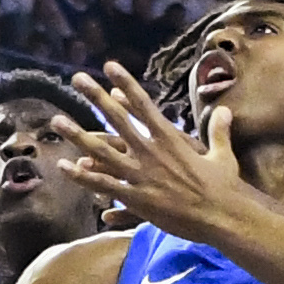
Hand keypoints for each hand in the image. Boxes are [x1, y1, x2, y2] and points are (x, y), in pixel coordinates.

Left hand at [54, 64, 263, 241]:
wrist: (222, 216)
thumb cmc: (224, 187)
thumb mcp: (223, 155)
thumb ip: (218, 131)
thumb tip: (225, 110)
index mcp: (170, 138)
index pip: (143, 104)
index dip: (125, 84)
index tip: (110, 66)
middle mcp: (151, 152)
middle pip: (117, 119)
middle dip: (96, 97)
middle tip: (77, 79)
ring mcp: (142, 175)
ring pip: (102, 152)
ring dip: (78, 135)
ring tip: (58, 120)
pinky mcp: (137, 198)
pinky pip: (104, 185)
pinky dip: (84, 177)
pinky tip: (65, 168)